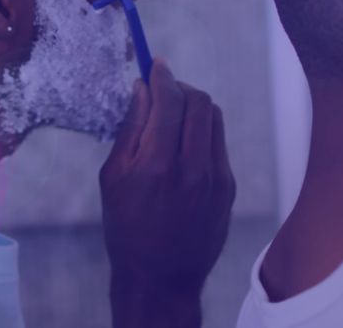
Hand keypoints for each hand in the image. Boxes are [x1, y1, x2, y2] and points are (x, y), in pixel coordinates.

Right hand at [99, 58, 235, 325]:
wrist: (161, 276)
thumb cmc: (126, 228)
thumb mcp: (113, 178)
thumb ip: (130, 130)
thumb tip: (141, 89)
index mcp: (157, 165)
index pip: (169, 101)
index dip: (163, 76)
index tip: (156, 65)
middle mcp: (192, 168)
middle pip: (199, 102)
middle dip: (181, 87)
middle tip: (164, 89)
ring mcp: (216, 178)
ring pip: (214, 118)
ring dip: (195, 106)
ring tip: (174, 114)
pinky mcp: (229, 187)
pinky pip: (219, 143)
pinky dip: (202, 132)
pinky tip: (185, 144)